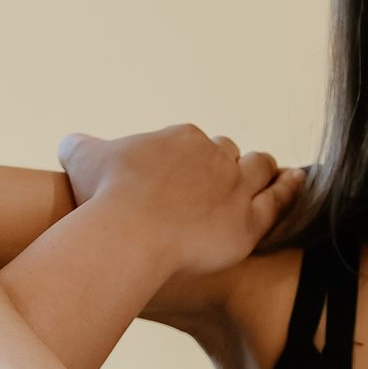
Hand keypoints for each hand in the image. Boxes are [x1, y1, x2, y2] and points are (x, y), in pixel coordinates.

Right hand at [57, 126, 303, 277]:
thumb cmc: (103, 196)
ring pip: (259, 169)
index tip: (185, 176)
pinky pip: (278, 201)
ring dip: (262, 171)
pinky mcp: (249, 221)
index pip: (196, 142)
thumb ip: (79, 145)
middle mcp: (215, 155)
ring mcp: (235, 187)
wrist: (127, 232)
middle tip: (218, 184)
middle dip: (225, 164)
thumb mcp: (82, 157)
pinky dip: (289, 190)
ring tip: (266, 176)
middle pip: (229, 153)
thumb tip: (70, 142)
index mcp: (182, 137)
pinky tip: (297, 184)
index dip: (193, 159)